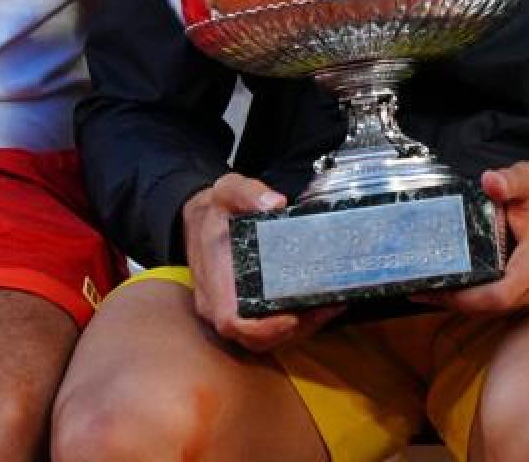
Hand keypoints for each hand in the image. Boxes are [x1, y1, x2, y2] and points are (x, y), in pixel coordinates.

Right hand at [181, 173, 341, 351]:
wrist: (199, 218)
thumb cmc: (215, 208)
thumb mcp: (228, 189)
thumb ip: (248, 193)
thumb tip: (275, 204)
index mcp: (214, 276)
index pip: (231, 321)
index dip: (263, 329)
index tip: (292, 317)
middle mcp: (217, 302)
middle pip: (253, 338)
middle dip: (292, 331)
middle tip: (325, 308)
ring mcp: (228, 310)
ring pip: (263, 339)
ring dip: (298, 329)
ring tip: (329, 307)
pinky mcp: (241, 309)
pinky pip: (266, 329)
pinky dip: (293, 324)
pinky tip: (318, 306)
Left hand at [413, 161, 528, 314]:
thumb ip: (510, 180)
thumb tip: (490, 181)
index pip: (499, 295)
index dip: (464, 298)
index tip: (434, 290)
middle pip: (493, 308)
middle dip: (455, 302)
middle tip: (419, 289)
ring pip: (498, 310)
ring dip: (465, 303)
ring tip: (429, 289)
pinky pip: (506, 304)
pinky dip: (480, 298)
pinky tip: (456, 287)